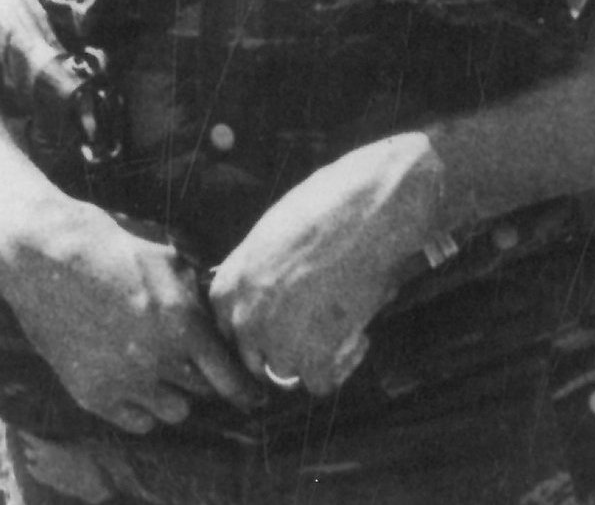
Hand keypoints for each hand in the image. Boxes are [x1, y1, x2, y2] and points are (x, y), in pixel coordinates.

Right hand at [0, 195, 255, 432]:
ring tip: (160, 369)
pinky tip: (136, 383)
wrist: (41, 257)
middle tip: (191, 361)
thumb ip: (197, 293)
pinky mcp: (93, 395)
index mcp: (182, 323)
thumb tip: (220, 316)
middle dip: (203, 378)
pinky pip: (138, 423)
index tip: (254, 396)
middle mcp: (156, 359)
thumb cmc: (106, 246)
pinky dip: (143, 409)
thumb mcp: (165, 256)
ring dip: (174, 394)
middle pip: (203, 393)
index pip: (230, 379)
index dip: (246, 390)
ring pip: (173, 412)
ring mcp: (123, 381)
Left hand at [206, 132, 445, 397]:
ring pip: (287, 373)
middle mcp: (243, 318)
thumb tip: (276, 294)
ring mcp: (274, 342)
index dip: (262, 329)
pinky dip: (343, 366)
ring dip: (316, 359)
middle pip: (254, 359)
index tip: (288, 323)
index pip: (230, 330)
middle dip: (285, 349)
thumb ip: (262, 274)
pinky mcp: (311, 358)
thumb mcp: (272, 236)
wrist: (366, 213)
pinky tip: (359, 335)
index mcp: (228, 286)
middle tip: (319, 331)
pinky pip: (321, 384)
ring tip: (345, 327)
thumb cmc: (326, 209)